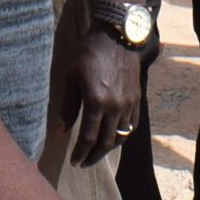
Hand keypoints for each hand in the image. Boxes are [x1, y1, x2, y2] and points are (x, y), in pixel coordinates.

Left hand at [57, 28, 141, 168]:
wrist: (115, 36)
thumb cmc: (88, 54)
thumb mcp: (71, 77)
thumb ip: (67, 106)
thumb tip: (62, 131)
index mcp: (96, 103)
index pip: (88, 139)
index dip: (80, 153)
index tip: (74, 162)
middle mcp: (115, 107)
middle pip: (105, 143)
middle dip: (93, 157)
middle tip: (84, 163)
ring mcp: (128, 104)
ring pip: (120, 136)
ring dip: (108, 148)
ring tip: (97, 152)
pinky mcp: (137, 98)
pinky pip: (132, 125)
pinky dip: (122, 135)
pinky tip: (114, 136)